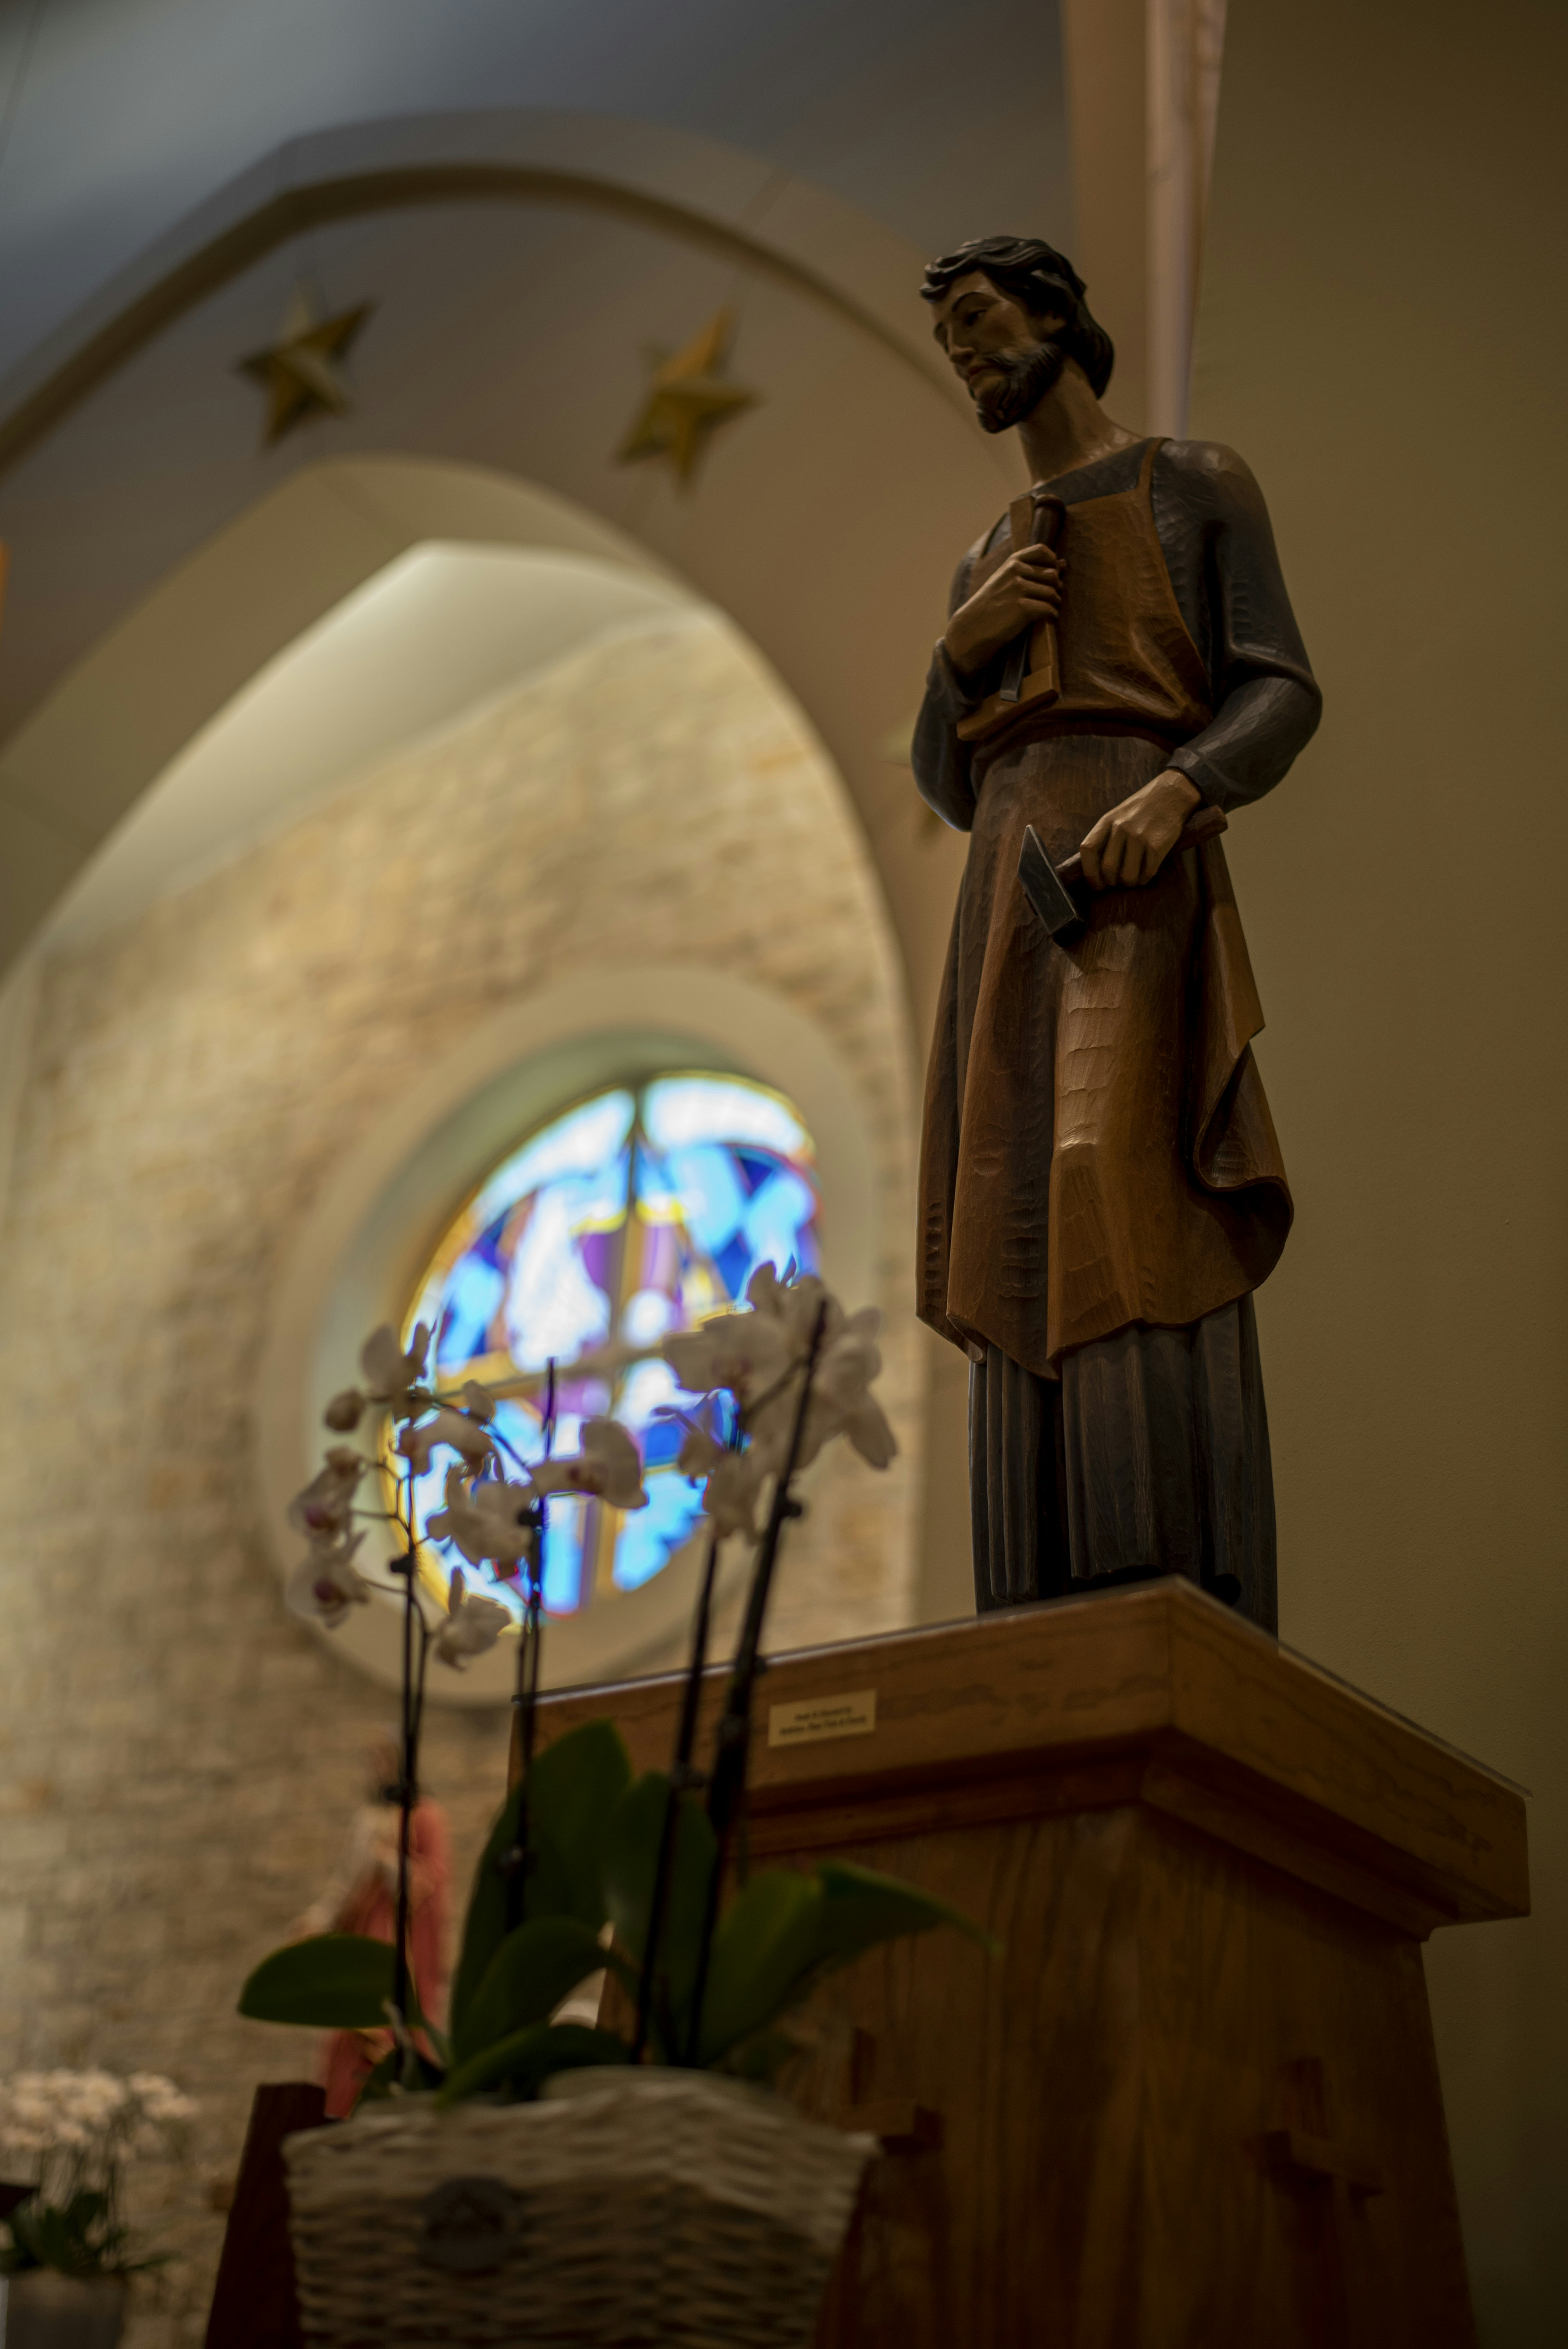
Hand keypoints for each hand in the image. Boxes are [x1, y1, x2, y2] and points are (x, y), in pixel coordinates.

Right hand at [943, 544, 1064, 676]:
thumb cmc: (993, 606)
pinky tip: (1048, 621)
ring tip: (1049, 613)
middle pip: (1052, 575)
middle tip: (1050, 601)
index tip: (1050, 579)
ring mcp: (1018, 588)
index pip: (1042, 551)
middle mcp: (1015, 571)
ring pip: (1053, 593)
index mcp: (1012, 562)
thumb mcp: (1009, 582)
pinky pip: (1049, 609)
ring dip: (1055, 605)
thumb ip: (1035, 571)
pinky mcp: (1021, 607)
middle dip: (1056, 589)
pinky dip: (1052, 617)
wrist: (972, 629)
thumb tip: (1064, 563)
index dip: (1053, 564)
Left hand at [1079, 770, 1201, 889]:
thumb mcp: (1117, 816)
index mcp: (1107, 821)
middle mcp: (1121, 828)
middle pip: (1108, 868)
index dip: (1089, 872)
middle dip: (1111, 882)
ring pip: (1127, 876)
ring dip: (1129, 883)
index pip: (1088, 850)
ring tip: (1132, 879)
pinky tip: (1145, 874)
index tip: (1096, 883)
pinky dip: (1144, 879)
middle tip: (1116, 882)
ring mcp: (1139, 837)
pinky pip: (1147, 873)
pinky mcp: (1157, 845)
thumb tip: (1095, 868)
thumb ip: (1105, 837)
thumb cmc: (1141, 809)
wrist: (1171, 795)